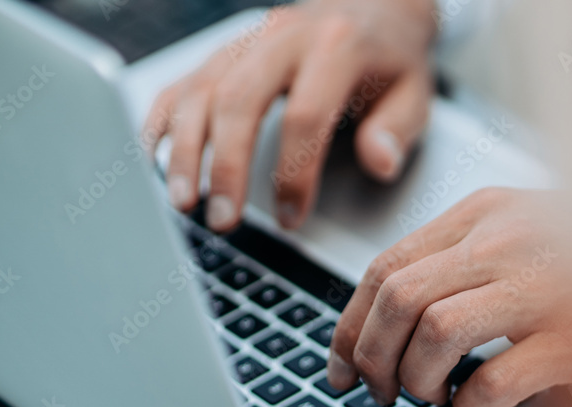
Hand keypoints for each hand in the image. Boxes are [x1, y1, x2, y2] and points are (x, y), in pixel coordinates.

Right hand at [146, 0, 436, 231]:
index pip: (307, 115)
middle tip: (223, 220)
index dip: (296, 173)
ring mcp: (247, 41)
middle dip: (226, 166)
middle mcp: (283, 37)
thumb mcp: (415, 94)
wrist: (372, 5)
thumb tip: (379, 163)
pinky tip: (155, 161)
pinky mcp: (224, 52)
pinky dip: (163, 122)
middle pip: (239, 99)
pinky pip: (183, 83)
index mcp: (337, 46)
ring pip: (202, 90)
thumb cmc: (391, 61)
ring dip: (186, 150)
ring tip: (184, 203)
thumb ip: (397, 130)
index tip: (292, 218)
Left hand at [327, 187, 571, 406]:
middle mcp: (510, 241)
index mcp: (487, 213)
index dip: (348, 326)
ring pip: (434, 332)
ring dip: (417, 379)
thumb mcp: (521, 234)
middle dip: (371, 357)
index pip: (385, 267)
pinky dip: (471, 405)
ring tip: (433, 396)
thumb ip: (458, 259)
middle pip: (399, 299)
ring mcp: (547, 286)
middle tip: (381, 391)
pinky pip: (495, 379)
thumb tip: (382, 318)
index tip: (341, 365)